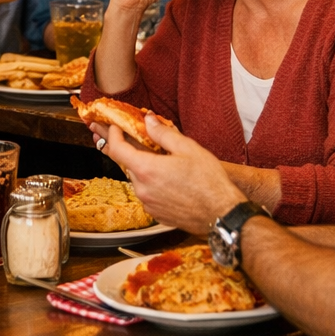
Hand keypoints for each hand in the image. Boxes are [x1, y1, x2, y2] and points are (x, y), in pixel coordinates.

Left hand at [102, 116, 244, 233]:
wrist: (222, 214)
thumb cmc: (209, 182)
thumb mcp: (188, 148)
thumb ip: (163, 133)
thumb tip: (148, 121)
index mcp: (146, 169)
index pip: (117, 149)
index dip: (112, 135)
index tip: (114, 127)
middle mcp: (142, 189)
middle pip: (127, 164)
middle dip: (128, 150)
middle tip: (131, 139)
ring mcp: (148, 203)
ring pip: (137, 180)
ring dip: (142, 168)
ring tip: (158, 160)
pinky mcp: (156, 214)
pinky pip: (147, 194)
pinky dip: (151, 184)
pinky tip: (166, 179)